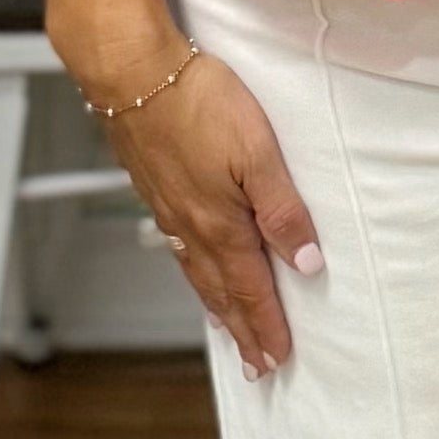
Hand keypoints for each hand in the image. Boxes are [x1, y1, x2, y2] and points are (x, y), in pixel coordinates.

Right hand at [70, 39, 320, 378]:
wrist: (132, 73)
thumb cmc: (198, 102)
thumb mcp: (257, 153)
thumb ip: (283, 211)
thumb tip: (306, 263)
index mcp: (221, 224)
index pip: (252, 288)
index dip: (267, 325)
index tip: (278, 357)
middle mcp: (191, 226)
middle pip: (222, 291)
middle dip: (243, 330)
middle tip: (256, 365)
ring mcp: (169, 209)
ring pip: (197, 273)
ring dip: (217, 306)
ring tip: (228, 329)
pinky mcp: (155, 188)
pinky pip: (179, 248)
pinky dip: (192, 273)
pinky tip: (194, 267)